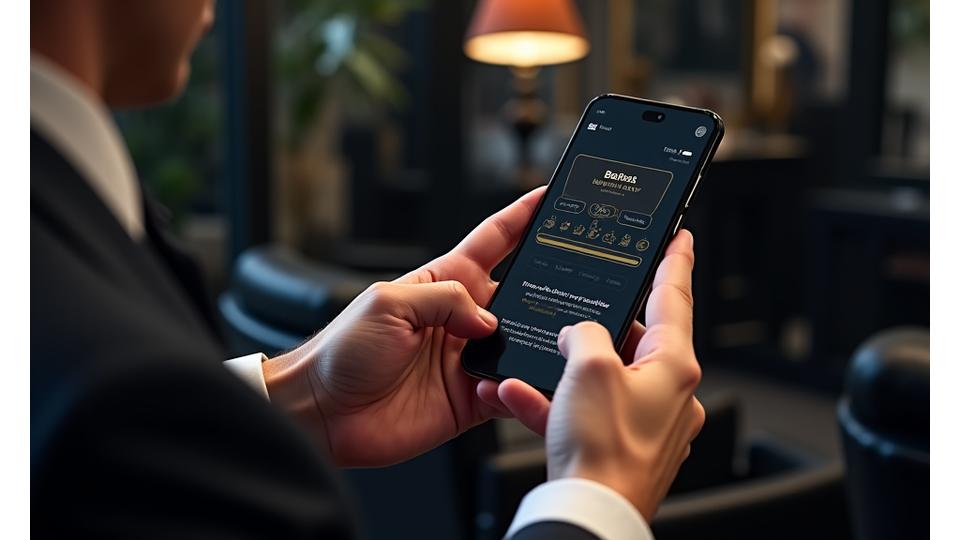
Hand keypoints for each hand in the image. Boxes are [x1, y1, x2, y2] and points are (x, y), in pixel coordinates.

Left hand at [262, 188, 547, 466]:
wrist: (321, 411)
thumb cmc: (340, 350)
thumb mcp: (388, 303)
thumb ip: (443, 300)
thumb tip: (487, 318)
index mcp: (442, 283)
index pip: (493, 242)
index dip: (521, 218)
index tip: (549, 198)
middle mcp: (460, 319)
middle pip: (519, 294)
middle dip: (548, 286)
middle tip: (575, 284)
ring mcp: (467, 360)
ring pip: (522, 345)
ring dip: (537, 344)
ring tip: (545, 344)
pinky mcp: (469, 401)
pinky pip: (508, 393)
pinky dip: (515, 391)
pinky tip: (503, 387)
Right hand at [486, 230, 704, 519]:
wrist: (591, 513)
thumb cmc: (604, 449)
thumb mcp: (589, 367)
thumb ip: (584, 333)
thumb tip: (579, 334)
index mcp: (674, 366)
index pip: (676, 298)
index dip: (676, 261)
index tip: (680, 238)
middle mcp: (667, 394)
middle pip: (633, 342)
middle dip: (595, 329)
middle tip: (575, 317)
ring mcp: (645, 424)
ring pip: (601, 380)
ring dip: (563, 372)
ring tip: (533, 366)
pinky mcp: (619, 447)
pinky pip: (584, 413)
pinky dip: (554, 403)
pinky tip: (520, 396)